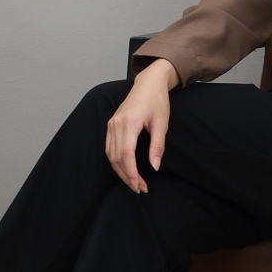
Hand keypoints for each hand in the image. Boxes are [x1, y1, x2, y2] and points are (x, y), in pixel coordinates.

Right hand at [105, 59, 178, 192]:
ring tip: (134, 182)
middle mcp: (116, 124)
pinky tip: (125, 169)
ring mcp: (111, 124)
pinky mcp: (111, 125)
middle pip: (116, 157)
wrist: (149, 83)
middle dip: (127, 175)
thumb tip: (155, 166)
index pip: (126, 154)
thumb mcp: (162, 124)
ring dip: (120, 171)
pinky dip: (116, 161)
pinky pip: (109, 148)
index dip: (131, 172)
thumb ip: (158, 146)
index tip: (139, 185)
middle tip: (139, 188)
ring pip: (111, 154)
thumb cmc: (157, 101)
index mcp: (129, 123)